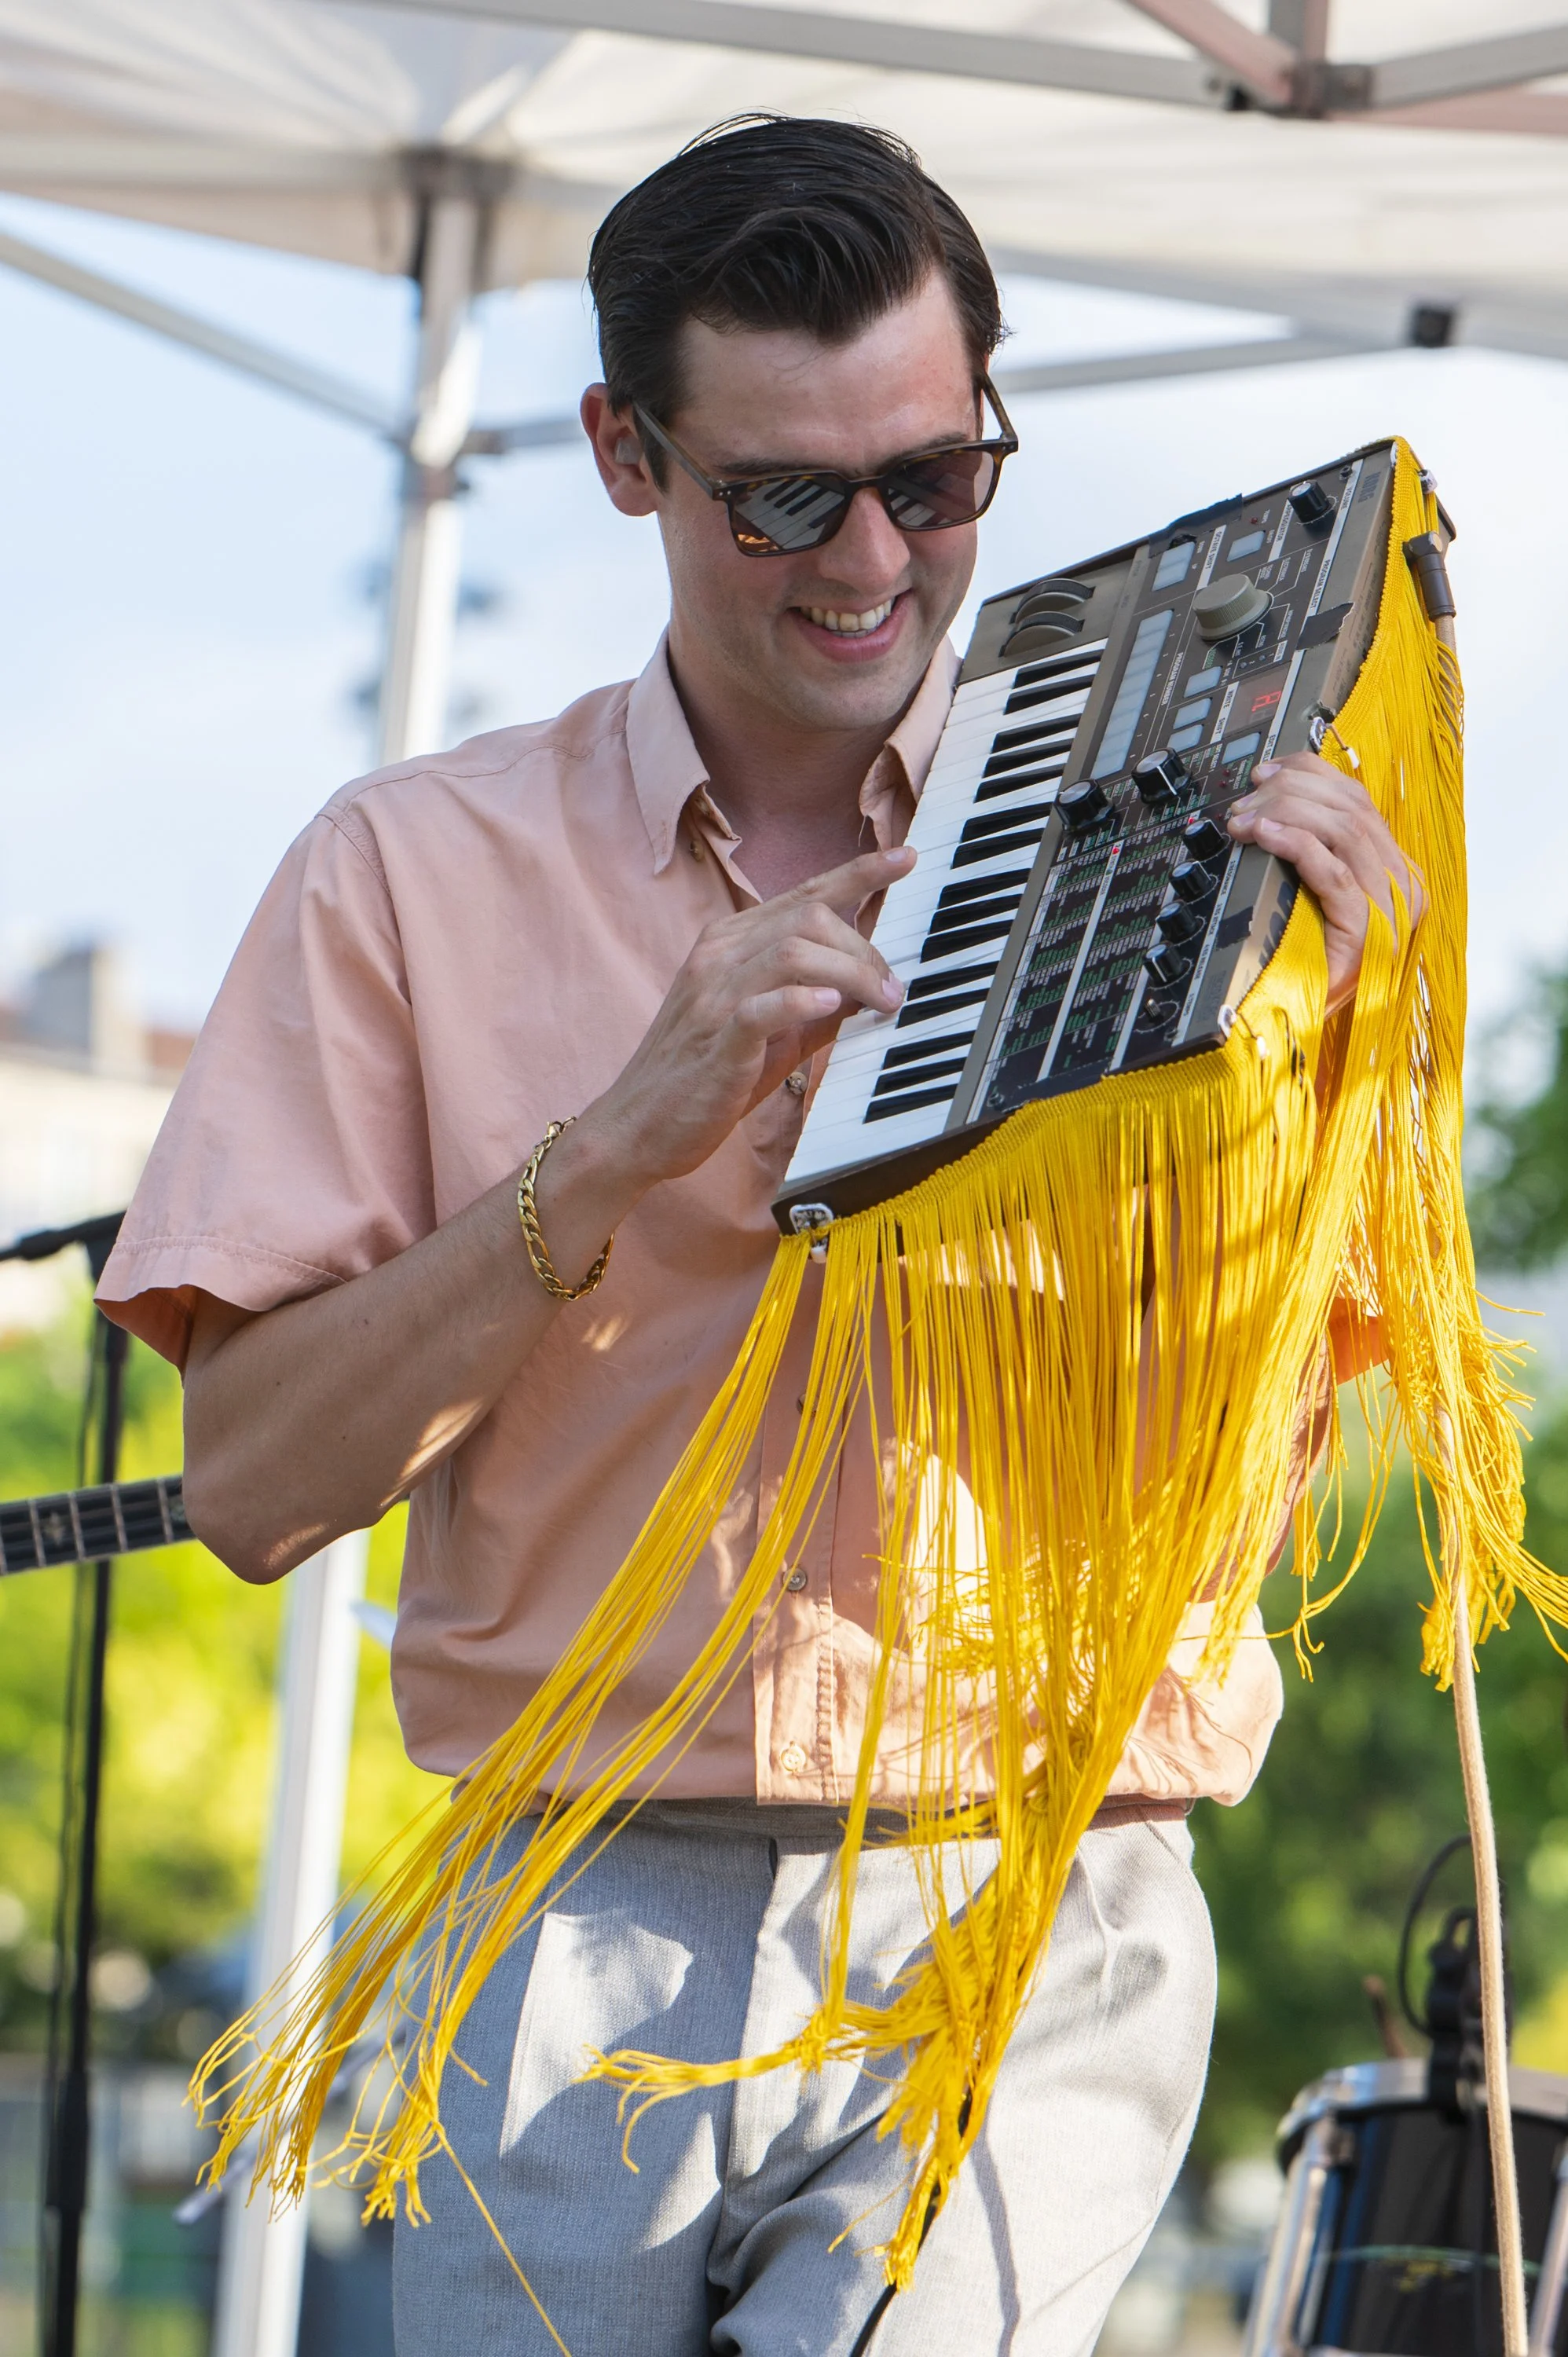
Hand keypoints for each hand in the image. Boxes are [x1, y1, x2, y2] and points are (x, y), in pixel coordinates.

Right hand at [579, 845, 913, 1191]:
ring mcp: (712, 996)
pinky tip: (833, 1007)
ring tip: (879, 1001)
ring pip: (792, 951)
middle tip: (891, 990)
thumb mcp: (768, 1031)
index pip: (803, 894)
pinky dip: (802, 1002)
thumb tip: (871, 987)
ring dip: (851, 973)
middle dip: (864, 949)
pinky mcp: (714, 1041)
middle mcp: (717, 956)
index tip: (904, 858)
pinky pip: (760, 1007)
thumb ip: (814, 1005)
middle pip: (808, 919)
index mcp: (729, 942)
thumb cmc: (703, 1079)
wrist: (636, 1127)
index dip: (858, 873)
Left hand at [1226, 749, 1424, 1014]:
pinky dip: (1295, 846)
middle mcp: (1400, 885)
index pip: (1358, 800)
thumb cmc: (1309, 963)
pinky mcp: (1366, 933)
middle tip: (1245, 801)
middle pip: (1348, 809)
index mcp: (1394, 870)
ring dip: (1285, 815)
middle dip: (1290, 793)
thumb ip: (1318, 853)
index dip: (1311, 775)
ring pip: (1341, 832)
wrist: (1303, 1021)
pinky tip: (1264, 837)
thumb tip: (1280, 801)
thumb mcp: (1316, 897)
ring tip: (1244, 819)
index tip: (1267, 772)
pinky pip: (1331, 873)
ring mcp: (1389, 910)